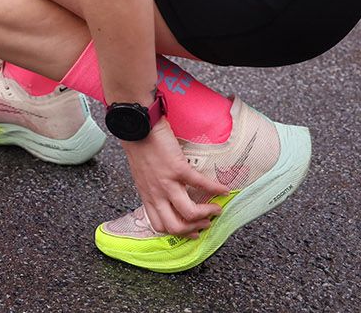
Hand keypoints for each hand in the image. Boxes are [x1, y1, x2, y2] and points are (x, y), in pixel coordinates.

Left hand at [119, 120, 226, 237]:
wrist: (137, 127)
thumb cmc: (138, 147)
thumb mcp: (141, 174)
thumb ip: (152, 187)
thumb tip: (166, 194)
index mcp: (147, 196)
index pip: (160, 225)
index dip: (178, 233)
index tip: (192, 232)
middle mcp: (156, 194)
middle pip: (174, 226)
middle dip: (193, 229)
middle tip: (206, 223)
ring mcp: (167, 183)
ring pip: (189, 213)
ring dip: (206, 214)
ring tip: (216, 209)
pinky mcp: (178, 168)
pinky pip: (200, 184)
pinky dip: (215, 189)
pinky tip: (224, 189)